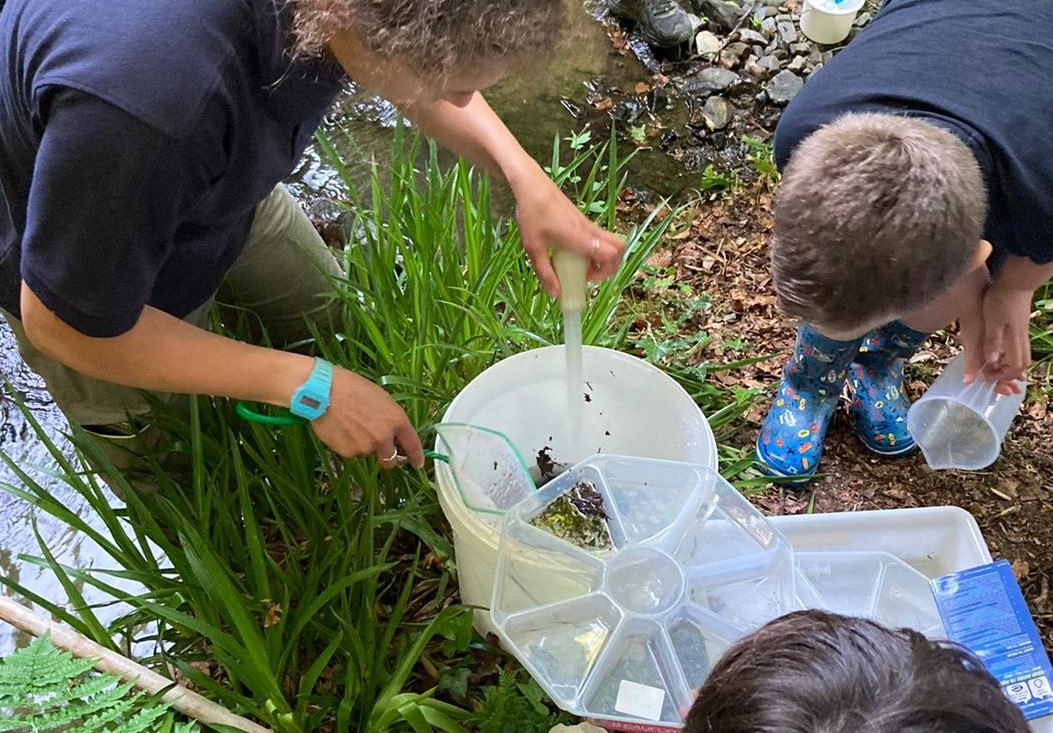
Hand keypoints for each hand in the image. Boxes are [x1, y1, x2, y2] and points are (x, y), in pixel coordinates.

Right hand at [310, 367, 423, 467]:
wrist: (323, 391)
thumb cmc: (352, 388)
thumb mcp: (381, 398)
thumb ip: (391, 419)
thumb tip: (393, 433)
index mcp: (396, 420)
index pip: (412, 444)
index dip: (417, 456)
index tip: (418, 463)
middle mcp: (384, 437)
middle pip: (390, 460)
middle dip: (388, 457)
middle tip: (378, 447)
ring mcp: (365, 447)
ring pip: (368, 453)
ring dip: (363, 444)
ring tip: (351, 424)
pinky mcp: (348, 452)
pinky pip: (351, 452)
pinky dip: (348, 444)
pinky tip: (341, 428)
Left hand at [513, 175, 624, 297]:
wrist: (531, 184)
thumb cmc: (532, 214)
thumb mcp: (533, 248)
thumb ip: (545, 273)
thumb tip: (555, 295)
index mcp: (580, 237)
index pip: (610, 255)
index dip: (606, 272)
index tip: (586, 279)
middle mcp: (589, 230)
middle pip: (619, 248)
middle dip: (611, 266)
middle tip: (590, 275)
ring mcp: (587, 223)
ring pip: (610, 241)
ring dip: (602, 257)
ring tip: (581, 266)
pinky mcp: (581, 219)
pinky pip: (598, 236)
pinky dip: (594, 248)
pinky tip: (571, 252)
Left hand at [961, 282, 1032, 394]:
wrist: (1016, 281)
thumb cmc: (1001, 301)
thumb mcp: (992, 322)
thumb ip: (993, 343)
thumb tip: (992, 363)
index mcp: (1014, 341)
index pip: (1014, 367)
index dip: (1000, 375)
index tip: (985, 375)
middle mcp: (1021, 340)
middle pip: (1021, 364)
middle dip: (1007, 374)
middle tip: (990, 374)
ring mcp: (1022, 332)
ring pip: (1021, 355)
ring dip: (1009, 365)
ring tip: (994, 367)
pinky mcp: (1020, 326)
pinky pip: (1018, 346)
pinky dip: (1010, 354)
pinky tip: (999, 352)